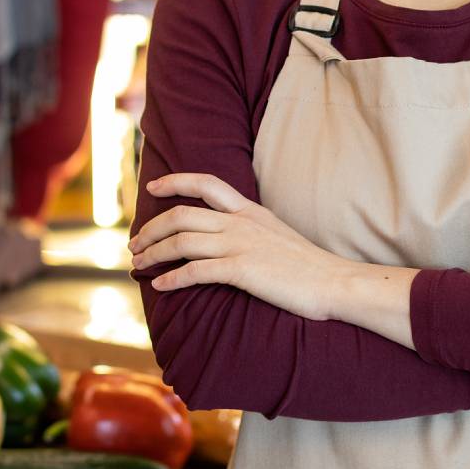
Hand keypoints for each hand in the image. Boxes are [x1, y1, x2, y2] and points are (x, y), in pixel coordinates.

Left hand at [130, 173, 342, 320]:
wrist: (335, 282)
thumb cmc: (309, 267)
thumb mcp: (277, 235)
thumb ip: (252, 230)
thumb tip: (227, 239)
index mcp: (250, 211)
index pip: (206, 183)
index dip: (175, 181)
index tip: (153, 187)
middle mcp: (241, 223)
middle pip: (181, 215)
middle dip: (151, 228)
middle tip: (134, 243)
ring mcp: (241, 245)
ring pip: (181, 242)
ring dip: (153, 253)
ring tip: (137, 265)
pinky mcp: (242, 270)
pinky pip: (196, 271)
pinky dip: (172, 279)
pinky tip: (160, 287)